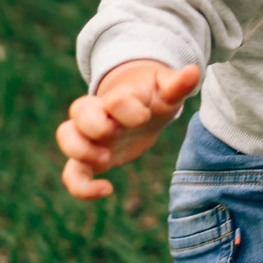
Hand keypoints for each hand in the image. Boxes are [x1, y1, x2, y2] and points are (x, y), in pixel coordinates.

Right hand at [56, 59, 201, 199]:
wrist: (139, 103)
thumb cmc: (154, 95)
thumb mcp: (168, 89)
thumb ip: (178, 84)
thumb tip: (195, 71)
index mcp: (121, 95)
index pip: (114, 98)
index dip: (127, 109)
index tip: (146, 116)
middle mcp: (100, 113)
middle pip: (78, 110)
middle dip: (95, 124)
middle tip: (117, 134)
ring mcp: (92, 135)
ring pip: (66, 136)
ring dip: (81, 151)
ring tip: (106, 160)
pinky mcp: (90, 159)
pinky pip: (72, 173)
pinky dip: (80, 187)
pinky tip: (106, 190)